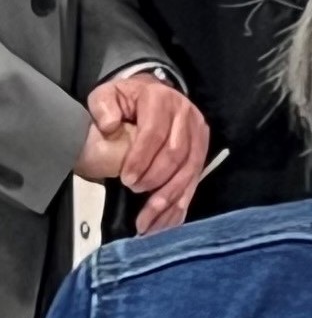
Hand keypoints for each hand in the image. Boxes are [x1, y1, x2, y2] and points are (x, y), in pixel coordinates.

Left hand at [80, 75, 209, 231]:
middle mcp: (186, 116)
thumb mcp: (108, 95)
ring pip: (190, 171)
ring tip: (150, 217)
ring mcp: (199, 135)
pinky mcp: (203, 152)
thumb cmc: (128, 100)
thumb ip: (103, 107)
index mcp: (161, 100)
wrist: (152, 96)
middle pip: (177, 154)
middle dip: (156, 178)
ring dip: (169, 196)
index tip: (126, 179)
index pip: (155, 133)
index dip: (141, 159)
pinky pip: (194, 181)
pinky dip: (180, 204)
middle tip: (134, 191)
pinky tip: (166, 221)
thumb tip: (109, 126)